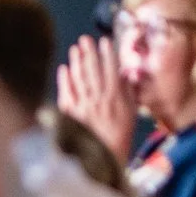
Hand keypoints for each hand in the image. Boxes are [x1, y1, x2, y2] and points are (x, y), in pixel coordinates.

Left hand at [56, 34, 139, 162]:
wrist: (103, 158)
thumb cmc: (120, 137)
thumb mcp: (131, 114)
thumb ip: (129, 92)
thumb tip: (127, 74)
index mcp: (116, 98)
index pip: (111, 70)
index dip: (108, 54)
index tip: (105, 41)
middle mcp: (99, 98)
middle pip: (93, 70)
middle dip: (90, 52)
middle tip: (86, 39)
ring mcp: (83, 105)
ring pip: (79, 78)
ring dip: (77, 61)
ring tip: (75, 49)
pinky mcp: (71, 113)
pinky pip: (67, 93)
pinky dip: (65, 80)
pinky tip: (64, 69)